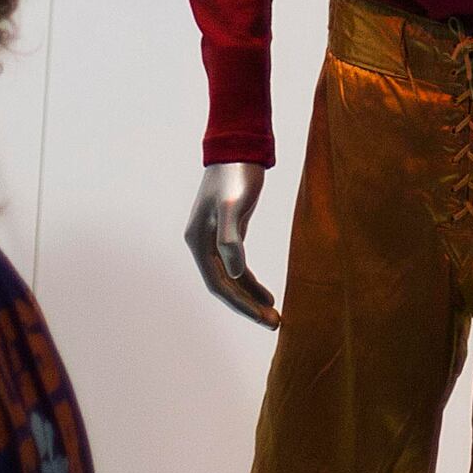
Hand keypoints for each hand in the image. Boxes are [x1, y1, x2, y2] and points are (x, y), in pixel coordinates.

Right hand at [187, 162, 281, 327]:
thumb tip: (234, 273)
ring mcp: (216, 240)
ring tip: (274, 316)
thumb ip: (231, 238)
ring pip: (232, 279)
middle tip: (274, 324)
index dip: (240, 304)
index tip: (262, 318)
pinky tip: (268, 295)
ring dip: (251, 298)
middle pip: (225, 286)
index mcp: (198, 241)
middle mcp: (203, 245)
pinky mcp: (231, 234)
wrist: (240, 148)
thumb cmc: (236, 174)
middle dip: (247, 307)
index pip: (218, 284)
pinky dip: (252, 283)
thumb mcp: (233, 205)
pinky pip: (239, 267)